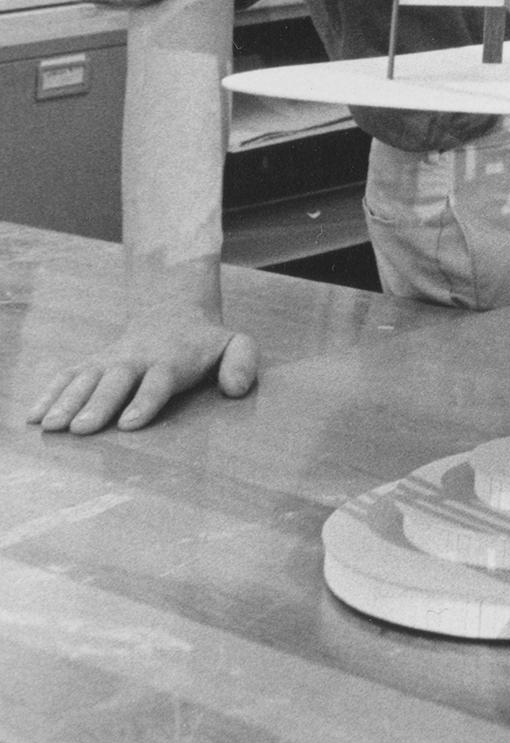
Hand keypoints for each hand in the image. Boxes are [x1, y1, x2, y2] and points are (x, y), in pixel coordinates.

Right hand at [27, 314, 258, 433]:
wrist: (172, 314)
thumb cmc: (206, 343)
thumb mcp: (236, 344)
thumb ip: (243, 362)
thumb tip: (236, 388)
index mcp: (172, 360)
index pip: (158, 381)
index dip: (145, 401)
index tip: (130, 423)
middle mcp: (136, 360)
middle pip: (116, 382)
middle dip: (99, 404)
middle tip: (83, 428)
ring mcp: (109, 360)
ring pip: (86, 379)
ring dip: (67, 402)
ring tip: (51, 426)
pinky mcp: (90, 364)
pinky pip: (66, 375)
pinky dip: (48, 393)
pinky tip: (33, 416)